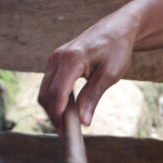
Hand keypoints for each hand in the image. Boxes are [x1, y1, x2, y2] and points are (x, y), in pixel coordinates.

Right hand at [38, 3, 141, 133]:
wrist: (117, 28)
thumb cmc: (116, 49)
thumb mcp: (109, 75)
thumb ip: (93, 97)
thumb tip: (83, 122)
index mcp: (71, 59)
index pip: (57, 94)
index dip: (59, 116)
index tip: (67, 133)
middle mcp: (57, 58)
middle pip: (46, 95)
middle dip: (54, 115)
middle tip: (69, 132)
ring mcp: (54, 58)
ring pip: (45, 91)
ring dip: (54, 108)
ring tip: (70, 123)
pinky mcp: (56, 61)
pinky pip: (50, 84)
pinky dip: (56, 98)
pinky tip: (69, 109)